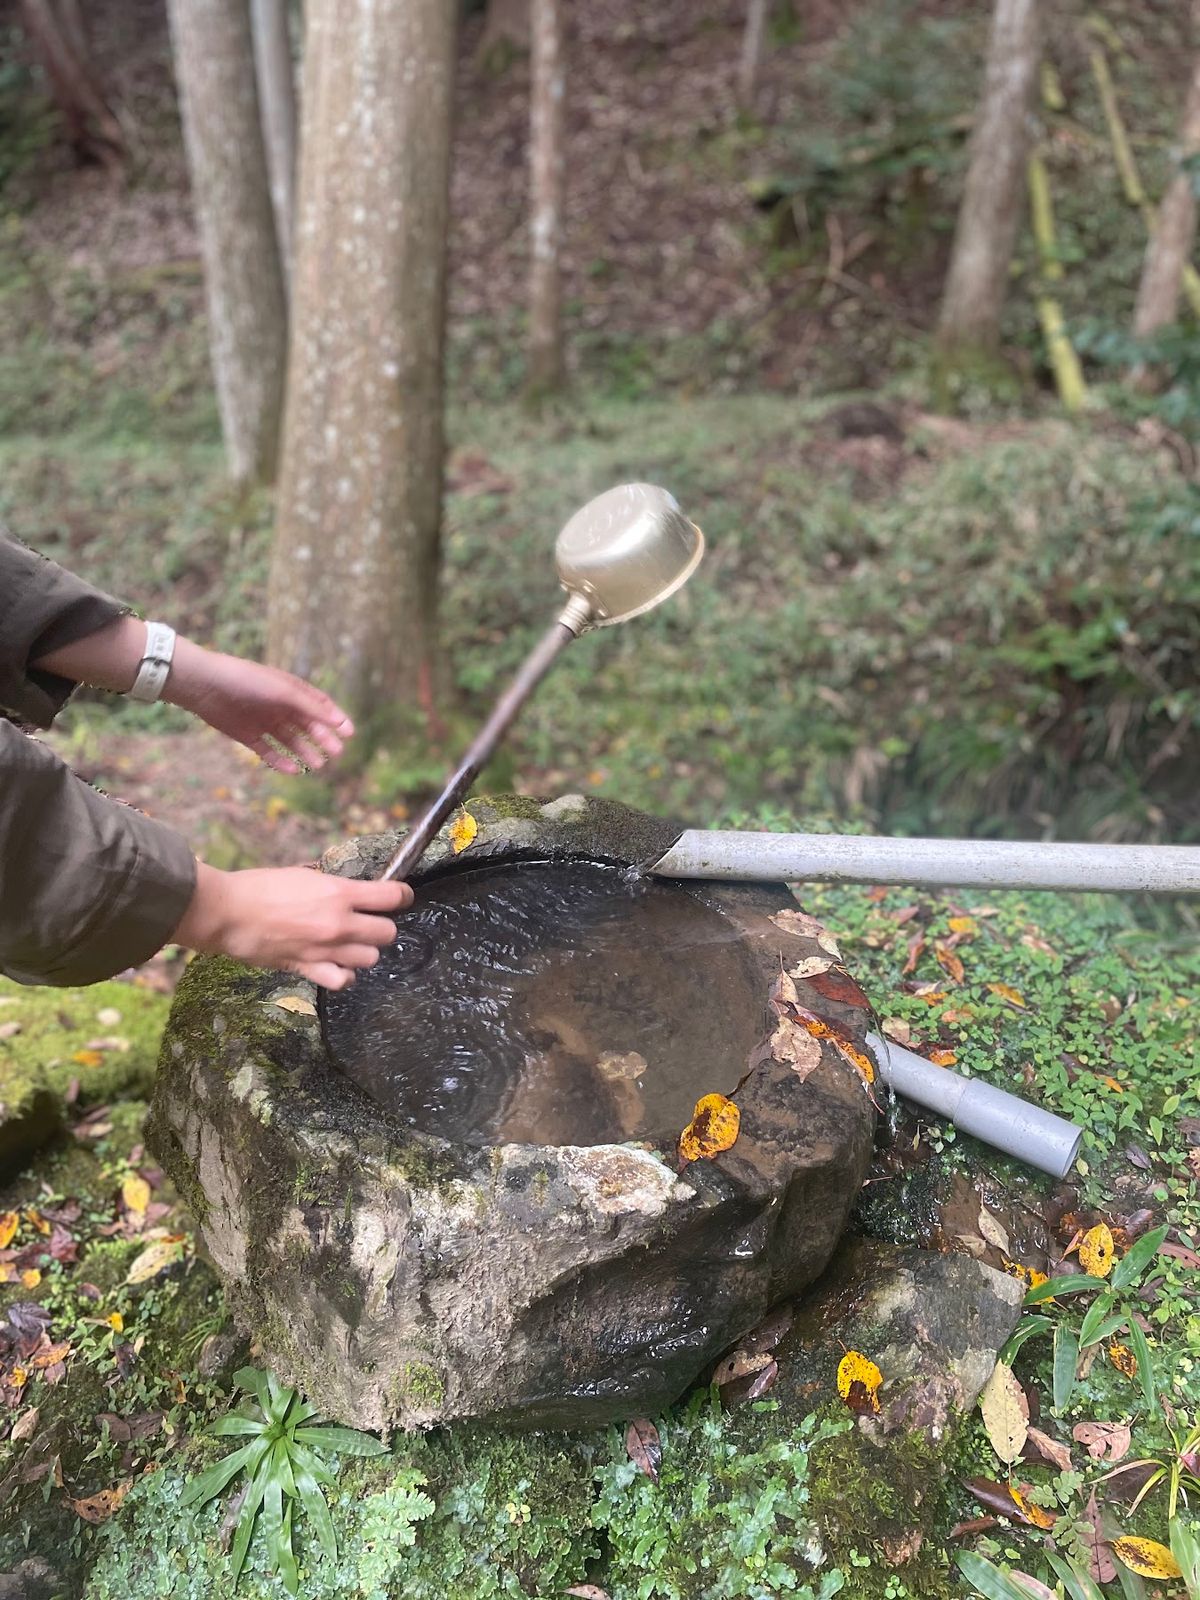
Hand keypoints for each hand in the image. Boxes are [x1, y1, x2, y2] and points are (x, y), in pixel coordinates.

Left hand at [167, 641, 352, 773]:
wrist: (204, 686)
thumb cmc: (246, 680)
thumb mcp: (283, 691)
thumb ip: (310, 707)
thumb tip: (338, 721)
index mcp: (290, 690)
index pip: (319, 705)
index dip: (335, 718)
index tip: (349, 733)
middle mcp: (279, 706)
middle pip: (307, 725)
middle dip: (323, 739)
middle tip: (336, 754)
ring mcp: (264, 721)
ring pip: (290, 741)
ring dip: (304, 752)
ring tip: (317, 766)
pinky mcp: (247, 736)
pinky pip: (268, 751)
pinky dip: (280, 761)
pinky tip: (293, 770)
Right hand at [173, 863, 412, 988]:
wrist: (227, 913)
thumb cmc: (259, 887)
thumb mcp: (303, 875)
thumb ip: (331, 885)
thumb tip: (348, 890)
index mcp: (339, 893)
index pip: (392, 897)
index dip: (402, 896)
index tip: (400, 896)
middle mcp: (340, 923)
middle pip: (387, 932)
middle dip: (382, 926)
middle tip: (368, 921)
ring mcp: (326, 949)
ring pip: (371, 958)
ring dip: (364, 950)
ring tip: (350, 944)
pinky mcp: (309, 968)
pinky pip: (344, 980)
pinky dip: (344, 974)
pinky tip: (337, 965)